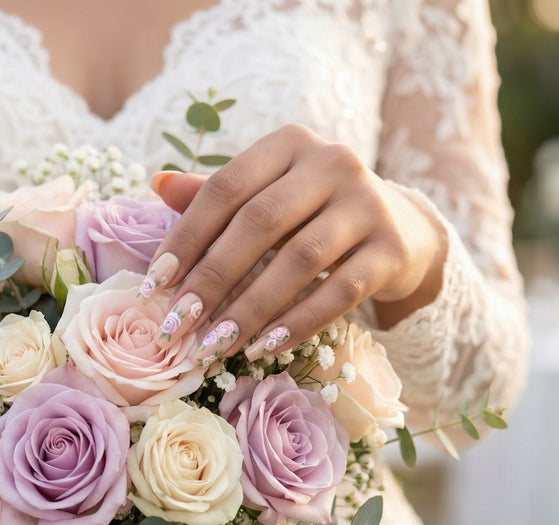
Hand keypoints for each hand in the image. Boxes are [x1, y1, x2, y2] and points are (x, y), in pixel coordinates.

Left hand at [144, 124, 447, 363]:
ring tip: (216, 345)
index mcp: (289, 143)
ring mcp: (368, 204)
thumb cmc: (313, 213)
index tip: (156, 283)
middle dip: (212, 279)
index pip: (226, 187)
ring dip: (251, 308)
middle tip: (178, 325)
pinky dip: (299, 322)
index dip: (187, 236)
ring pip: (299, 260)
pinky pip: (340, 292)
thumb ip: (217, 194)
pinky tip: (266, 346)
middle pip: (259, 223)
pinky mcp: (392, 248)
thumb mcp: (268, 194)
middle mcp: (332, 162)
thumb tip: (157, 184)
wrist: (403, 229)